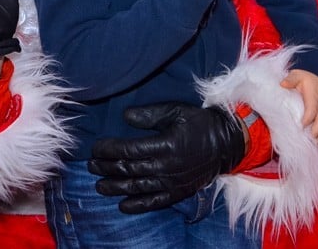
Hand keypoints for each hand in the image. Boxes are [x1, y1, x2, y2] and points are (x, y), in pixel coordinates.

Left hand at [87, 102, 246, 212]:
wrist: (226, 143)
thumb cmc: (198, 123)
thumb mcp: (175, 111)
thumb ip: (149, 115)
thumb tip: (125, 116)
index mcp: (165, 144)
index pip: (128, 150)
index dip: (109, 150)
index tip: (95, 148)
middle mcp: (167, 166)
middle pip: (129, 169)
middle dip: (106, 168)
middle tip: (91, 165)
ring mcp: (172, 181)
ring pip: (137, 187)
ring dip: (116, 187)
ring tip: (99, 186)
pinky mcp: (179, 192)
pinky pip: (155, 201)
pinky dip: (138, 205)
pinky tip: (122, 205)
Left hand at [280, 69, 317, 141]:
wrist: (317, 73)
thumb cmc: (304, 76)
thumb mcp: (296, 75)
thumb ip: (290, 79)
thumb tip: (282, 84)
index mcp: (313, 94)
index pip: (312, 108)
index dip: (308, 118)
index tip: (301, 126)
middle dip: (316, 130)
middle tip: (309, 139)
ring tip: (315, 142)